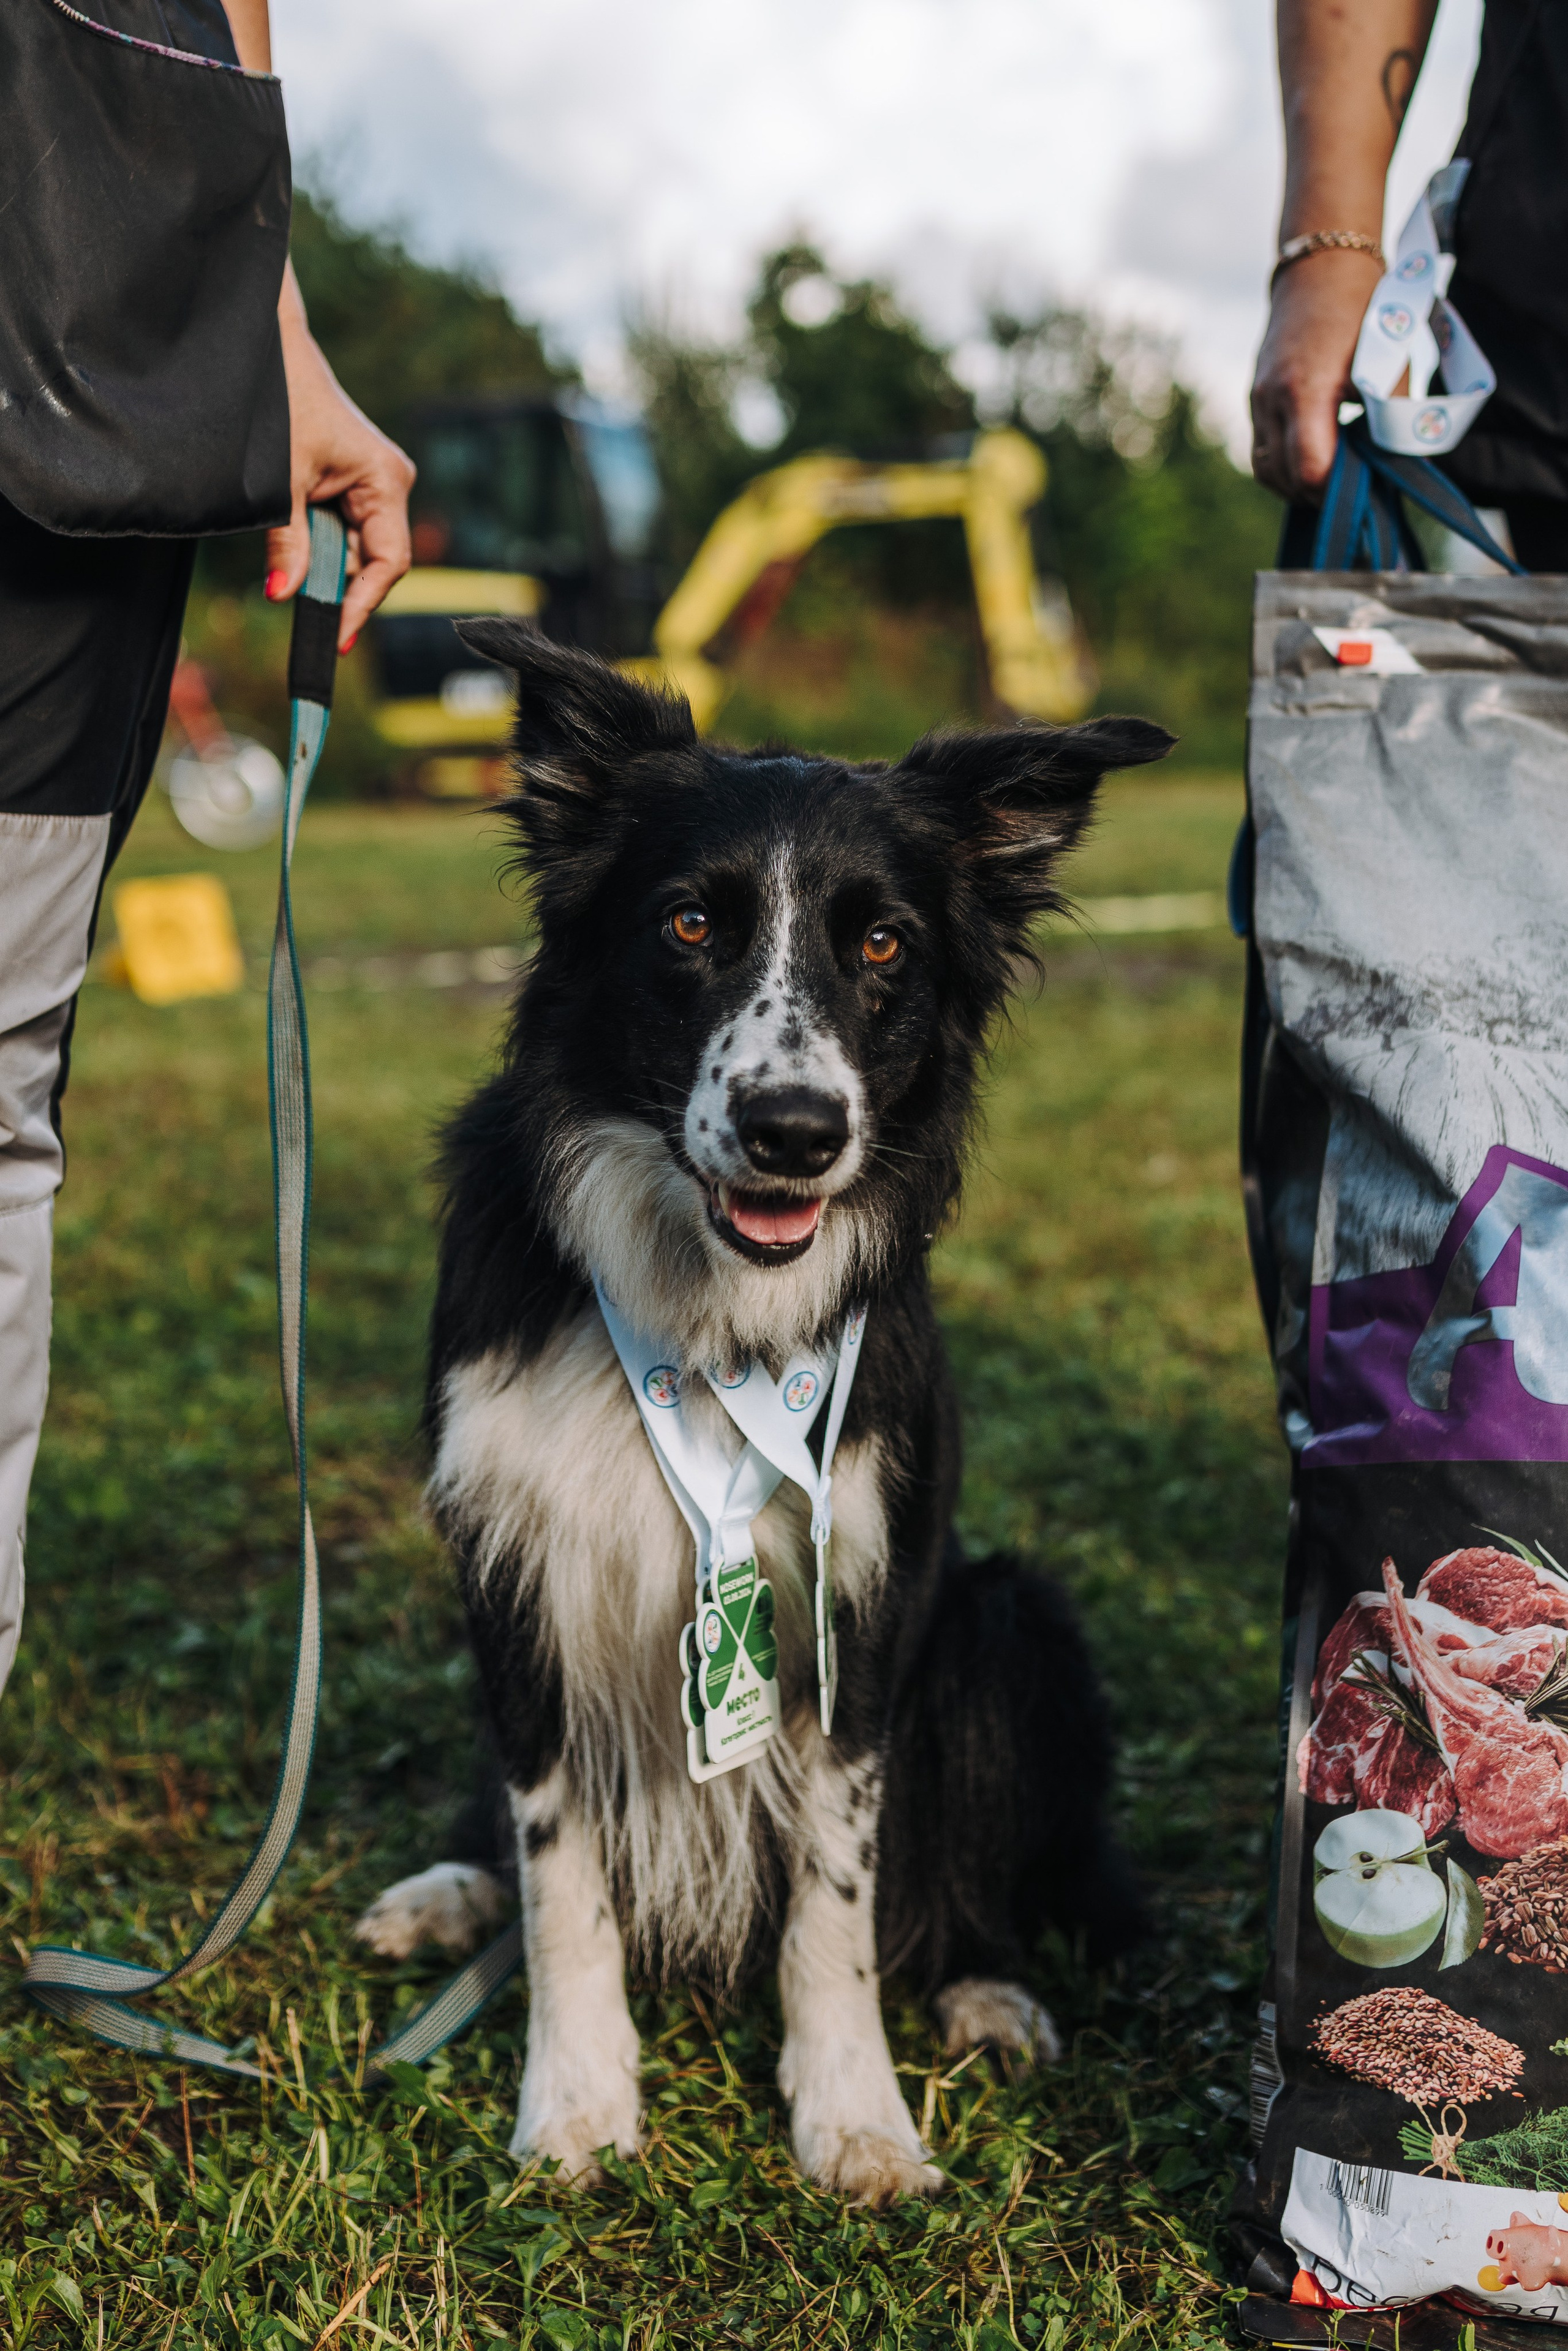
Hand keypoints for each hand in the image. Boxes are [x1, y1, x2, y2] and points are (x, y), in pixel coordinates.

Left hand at [265, 264, 415, 649]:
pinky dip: (316, 544)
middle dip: (336, 585)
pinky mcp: (352, 482)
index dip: (363, 604)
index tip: (335, 636)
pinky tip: (294, 542)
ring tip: (286, 559)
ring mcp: (372, 484)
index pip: (387, 563)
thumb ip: (286, 543)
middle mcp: (389, 484)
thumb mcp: (280, 482)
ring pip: (352, 548)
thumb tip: (285, 596)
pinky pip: (340, 530)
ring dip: (320, 562)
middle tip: (300, 607)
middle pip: (371, 560)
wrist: (269, 348)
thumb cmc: (282, 401)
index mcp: (385, 481)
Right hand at [1250, 250, 1382, 502]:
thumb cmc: (1363, 311)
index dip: (1337, 491)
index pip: (1311, 471)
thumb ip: (1390, 418)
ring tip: (1333, 478)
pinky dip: (1286, 466)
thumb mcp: (1388, 364)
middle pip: (1285, 479)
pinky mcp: (1255, 399)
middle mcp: (1271, 400)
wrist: (1321, 265)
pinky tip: (1316, 457)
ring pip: (1267, 471)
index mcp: (1305, 390)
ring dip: (1297, 484)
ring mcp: (1257, 401)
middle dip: (1318, 492)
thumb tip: (1397, 467)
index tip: (1364, 490)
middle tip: (1354, 489)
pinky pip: (1263, 451)